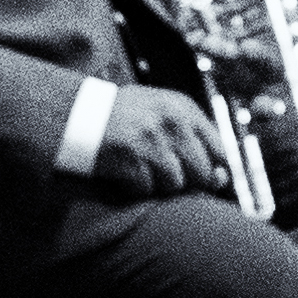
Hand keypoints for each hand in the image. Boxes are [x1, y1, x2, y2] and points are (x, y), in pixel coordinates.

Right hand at [89, 88, 229, 198]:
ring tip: (139, 172)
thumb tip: (223, 179)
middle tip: (162, 176)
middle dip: (185, 181)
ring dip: (157, 185)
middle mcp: (172, 121)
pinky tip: (122, 175)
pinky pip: (146, 190)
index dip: (212, 170)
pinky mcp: (131, 157)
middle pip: (202, 172)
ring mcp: (152, 139)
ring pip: (175, 184)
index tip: (197, 178)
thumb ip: (192, 138)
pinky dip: (134, 189)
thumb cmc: (121, 117)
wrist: (74, 113)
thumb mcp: (159, 112)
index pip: (220, 150)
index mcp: (183, 108)